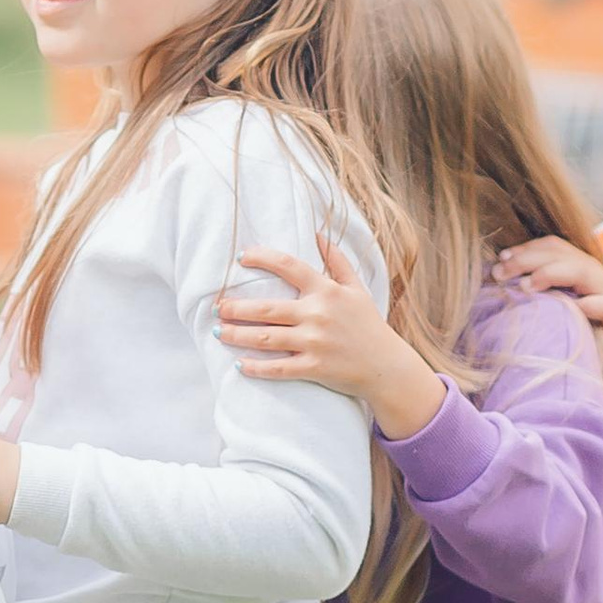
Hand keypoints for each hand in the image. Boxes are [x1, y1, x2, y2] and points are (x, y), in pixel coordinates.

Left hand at [218, 237, 445, 440]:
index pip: (289, 266)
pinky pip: (278, 368)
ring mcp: (314, 342)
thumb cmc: (368, 324)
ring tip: (219, 331)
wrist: (386, 366)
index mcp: (326, 291)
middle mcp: (318, 314)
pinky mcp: (314, 368)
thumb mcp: (357, 288)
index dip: (262, 258)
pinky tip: (239, 364)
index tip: (241, 257)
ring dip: (237, 335)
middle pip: (266, 308)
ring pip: (266, 338)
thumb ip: (337, 262)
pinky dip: (256, 367)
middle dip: (236, 308)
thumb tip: (319, 234)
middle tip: (217, 306)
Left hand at [495, 234, 602, 361]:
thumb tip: (504, 284)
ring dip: (551, 274)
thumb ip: (543, 288)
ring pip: (582, 271)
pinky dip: (593, 305)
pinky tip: (577, 308)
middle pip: (560, 255)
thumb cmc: (590, 319)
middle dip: (527, 260)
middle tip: (499, 273)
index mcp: (578, 265)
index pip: (551, 246)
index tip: (500, 259)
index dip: (525, 248)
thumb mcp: (564, 299)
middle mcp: (592, 272)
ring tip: (526, 286)